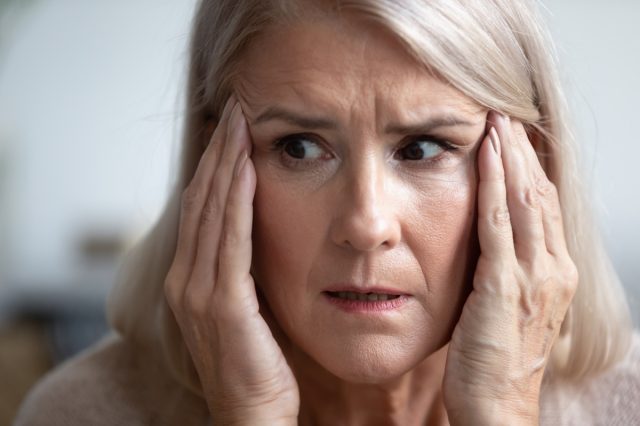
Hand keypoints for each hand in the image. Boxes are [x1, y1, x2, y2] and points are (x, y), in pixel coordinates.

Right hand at [164, 96, 298, 424]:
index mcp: (190, 277)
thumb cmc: (255, 358)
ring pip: (212, 212)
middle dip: (219, 151)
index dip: (215, 164)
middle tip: (235, 108)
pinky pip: (231, 241)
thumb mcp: (243, 304)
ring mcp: (198, 291)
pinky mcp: (221, 303)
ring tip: (240, 122)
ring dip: (226, 164)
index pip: (202, 207)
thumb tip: (254, 230)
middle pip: (202, 200)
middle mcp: (185, 278)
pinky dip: (237, 201)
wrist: (253, 412)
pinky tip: (247, 168)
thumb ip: (239, 267)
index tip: (233, 127)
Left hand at [443, 112, 577, 424]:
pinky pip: (499, 224)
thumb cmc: (495, 358)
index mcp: (554, 273)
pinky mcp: (504, 288)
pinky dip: (495, 184)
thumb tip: (488, 239)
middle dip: (523, 151)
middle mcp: (552, 269)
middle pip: (541, 195)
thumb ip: (505, 269)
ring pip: (526, 201)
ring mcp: (532, 278)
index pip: (545, 206)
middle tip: (504, 113)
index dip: (531, 167)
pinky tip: (486, 156)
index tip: (513, 136)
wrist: (496, 404)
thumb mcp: (507, 307)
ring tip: (496, 121)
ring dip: (511, 156)